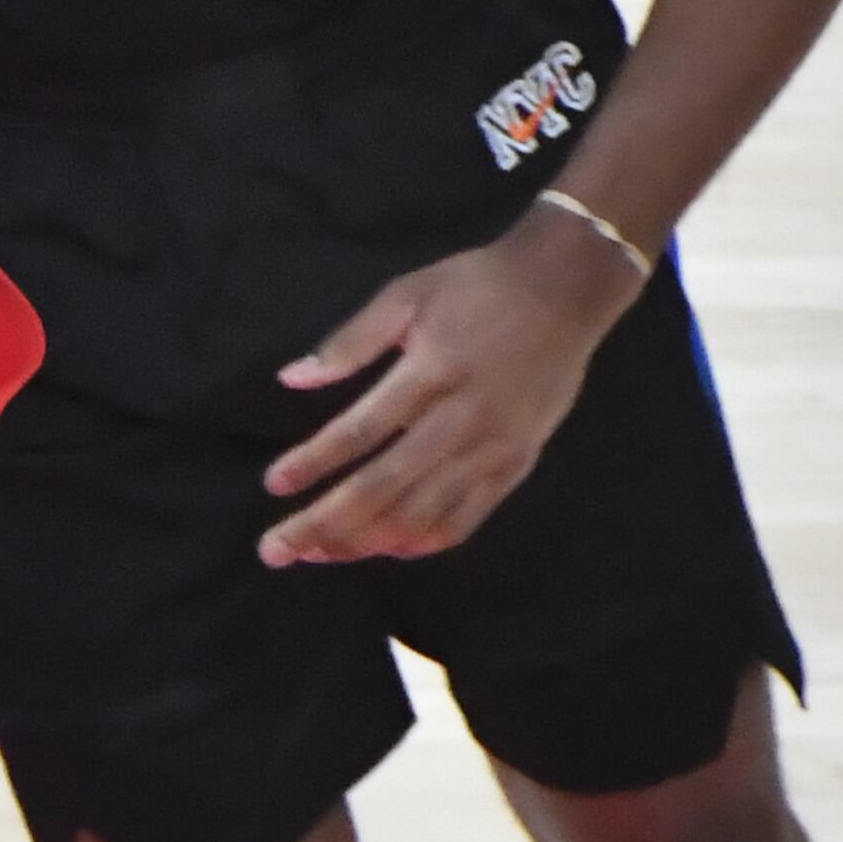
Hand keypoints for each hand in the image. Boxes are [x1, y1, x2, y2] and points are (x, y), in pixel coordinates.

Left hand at [262, 207, 643, 564]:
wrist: (568, 288)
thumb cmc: (478, 286)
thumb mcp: (407, 294)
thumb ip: (350, 341)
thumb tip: (291, 378)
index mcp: (431, 372)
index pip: (359, 433)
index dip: (312, 463)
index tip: (274, 486)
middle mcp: (462, 419)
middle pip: (383, 488)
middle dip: (324, 524)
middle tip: (276, 550)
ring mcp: (493, 449)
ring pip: (421, 515)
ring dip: (364, 542)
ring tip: (318, 555)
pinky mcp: (517, 465)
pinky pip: (465, 520)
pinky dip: (422, 542)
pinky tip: (385, 550)